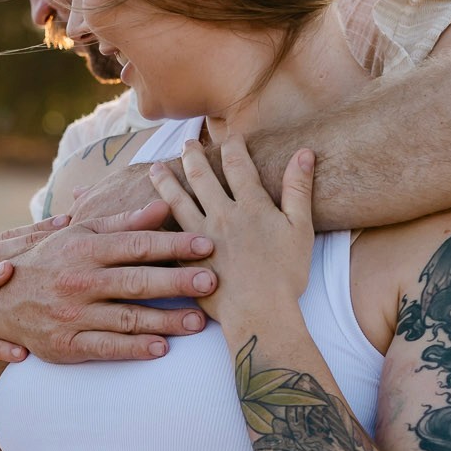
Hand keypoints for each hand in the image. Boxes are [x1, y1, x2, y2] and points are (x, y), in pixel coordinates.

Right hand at [0, 196, 218, 363]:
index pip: (136, 245)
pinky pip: (105, 348)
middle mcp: (79, 281)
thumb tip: (163, 205)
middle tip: (212, 281)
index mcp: (85, 249)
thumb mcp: (79, 235)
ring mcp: (72, 315)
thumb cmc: (47, 262)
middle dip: (176, 282)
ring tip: (199, 321)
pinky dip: (133, 349)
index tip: (206, 245)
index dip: (173, 245)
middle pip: (135, 281)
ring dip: (165, 320)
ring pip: (126, 318)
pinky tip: (161, 349)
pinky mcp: (66, 345)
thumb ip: (122, 223)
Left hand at [149, 137, 313, 326]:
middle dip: (192, 156)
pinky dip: (153, 220)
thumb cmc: (286, 275)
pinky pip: (165, 234)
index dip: (233, 146)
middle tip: (185, 144)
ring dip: (165, 181)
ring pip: (176, 201)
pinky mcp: (185, 260)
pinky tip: (145, 215)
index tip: (229, 137)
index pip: (237, 165)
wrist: (260, 313)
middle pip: (201, 177)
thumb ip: (298, 189)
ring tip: (155, 168)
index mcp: (250, 206)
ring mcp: (199, 238)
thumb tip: (304, 152)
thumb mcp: (301, 228)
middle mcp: (221, 216)